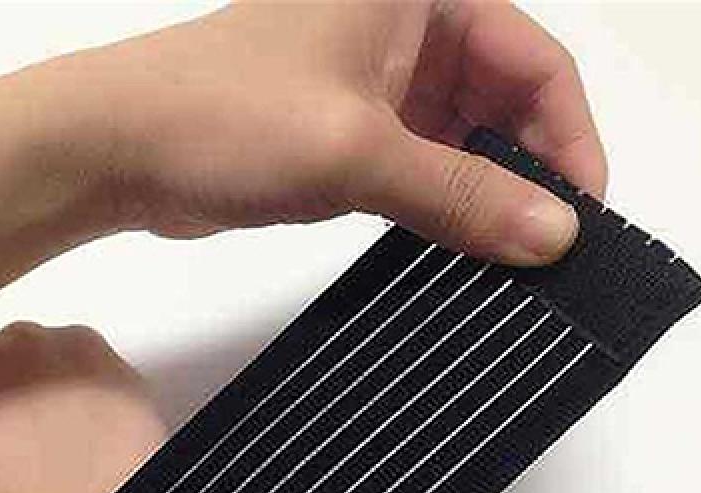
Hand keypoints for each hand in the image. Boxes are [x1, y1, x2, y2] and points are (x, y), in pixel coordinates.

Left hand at [54, 0, 604, 263]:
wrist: (118, 148)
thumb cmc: (226, 118)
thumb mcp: (356, 152)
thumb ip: (459, 195)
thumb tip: (555, 236)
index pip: (537, 62)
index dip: (569, 142)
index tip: (582, 220)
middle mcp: (407, 22)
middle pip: (508, 100)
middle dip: (530, 173)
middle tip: (546, 252)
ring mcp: (378, 79)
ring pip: (466, 137)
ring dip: (488, 195)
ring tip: (509, 262)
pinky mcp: (351, 128)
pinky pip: (424, 163)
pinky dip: (444, 205)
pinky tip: (460, 251)